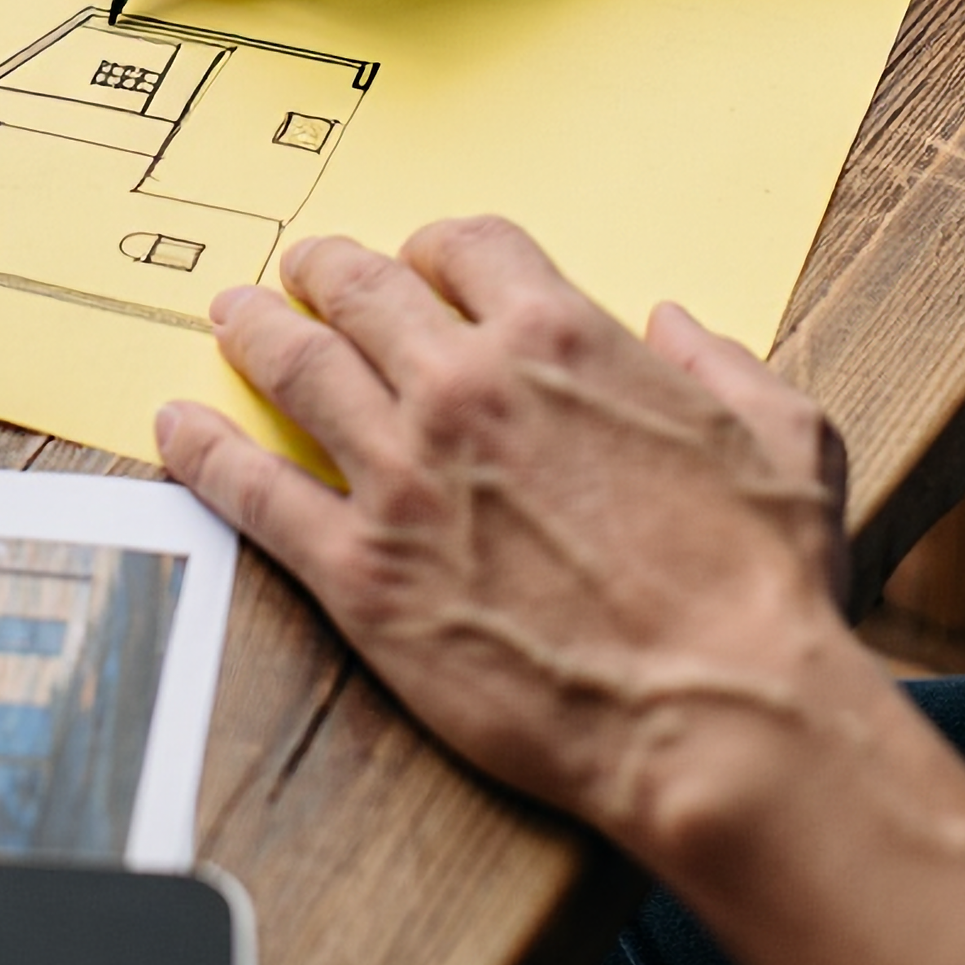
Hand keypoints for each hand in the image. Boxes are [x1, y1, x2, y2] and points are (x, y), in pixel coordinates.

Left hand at [154, 217, 849, 856]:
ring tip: (230, 315)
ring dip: (254, 331)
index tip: (420, 258)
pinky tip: (176, 428)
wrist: (722, 718)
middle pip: (362, 290)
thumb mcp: (787, 436)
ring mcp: (403, 477)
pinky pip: (257, 492)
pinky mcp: (362, 572)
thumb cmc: (764, 588)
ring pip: (297, 369)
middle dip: (325, 269)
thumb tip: (674, 326)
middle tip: (299, 269)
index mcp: (560, 340)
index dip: (435, 246)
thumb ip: (723, 364)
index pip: (466, 246)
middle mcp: (466, 388)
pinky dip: (204, 451)